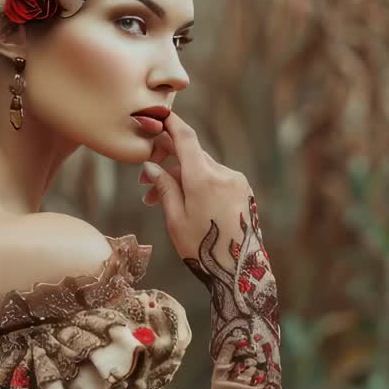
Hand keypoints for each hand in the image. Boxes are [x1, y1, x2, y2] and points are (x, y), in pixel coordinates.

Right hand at [138, 111, 254, 267]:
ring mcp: (236, 181)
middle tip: (145, 183)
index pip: (185, 137)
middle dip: (167, 164)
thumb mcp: (175, 219)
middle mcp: (223, 173)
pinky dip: (199, 185)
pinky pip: (216, 179)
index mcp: (203, 178)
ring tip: (162, 203)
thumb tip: (151, 167)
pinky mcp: (243, 191)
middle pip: (191, 155)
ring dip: (182, 179)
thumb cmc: (204, 250)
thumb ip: (164, 188)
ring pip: (203, 169)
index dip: (170, 123)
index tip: (158, 115)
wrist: (242, 273)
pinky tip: (187, 204)